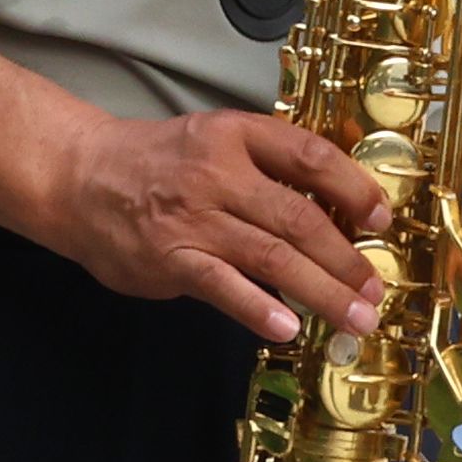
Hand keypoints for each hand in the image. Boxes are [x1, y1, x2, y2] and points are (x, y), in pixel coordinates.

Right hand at [33, 107, 393, 344]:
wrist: (80, 177)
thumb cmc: (157, 162)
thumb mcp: (214, 139)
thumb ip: (265, 166)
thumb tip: (332, 207)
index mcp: (236, 134)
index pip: (309, 156)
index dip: (353, 188)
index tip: (382, 218)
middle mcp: (219, 173)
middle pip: (299, 216)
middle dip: (346, 258)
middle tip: (375, 289)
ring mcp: (194, 218)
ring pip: (272, 255)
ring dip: (321, 291)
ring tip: (354, 317)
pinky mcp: (170, 258)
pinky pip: (223, 286)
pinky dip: (258, 307)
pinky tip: (288, 327)